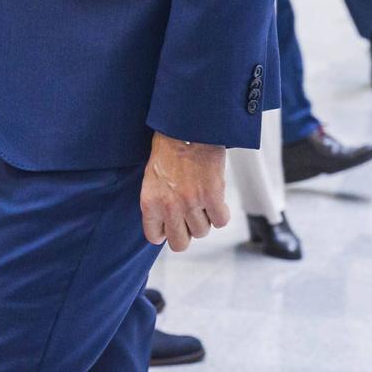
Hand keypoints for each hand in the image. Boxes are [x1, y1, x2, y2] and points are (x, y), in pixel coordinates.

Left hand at [139, 132, 229, 250]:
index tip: (171, 226)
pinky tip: (216, 199)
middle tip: (189, 218)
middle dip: (186, 233)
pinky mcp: (212, 196)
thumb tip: (165, 226)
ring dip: (204, 219)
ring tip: (202, 200)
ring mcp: (191, 202)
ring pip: (202, 232)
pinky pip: (220, 221)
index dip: (165, 233)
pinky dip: (221, 212)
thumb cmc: (169, 150)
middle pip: (180, 244)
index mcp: (150, 202)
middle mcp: (169, 206)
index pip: (155, 236)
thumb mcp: (152, 179)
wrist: (188, 128)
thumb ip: (157, 204)